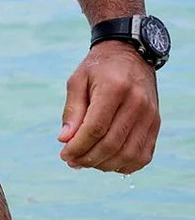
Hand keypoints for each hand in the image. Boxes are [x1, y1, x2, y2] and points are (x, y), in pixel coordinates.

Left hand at [58, 40, 160, 172]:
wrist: (130, 54)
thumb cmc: (98, 68)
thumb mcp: (78, 80)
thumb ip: (72, 110)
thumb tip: (64, 140)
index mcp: (114, 89)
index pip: (95, 128)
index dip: (78, 146)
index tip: (63, 154)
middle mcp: (136, 103)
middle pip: (111, 144)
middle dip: (88, 158)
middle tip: (72, 161)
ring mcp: (150, 115)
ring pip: (128, 154)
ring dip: (105, 165)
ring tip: (86, 162)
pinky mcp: (156, 123)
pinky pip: (143, 155)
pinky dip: (125, 165)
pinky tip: (107, 162)